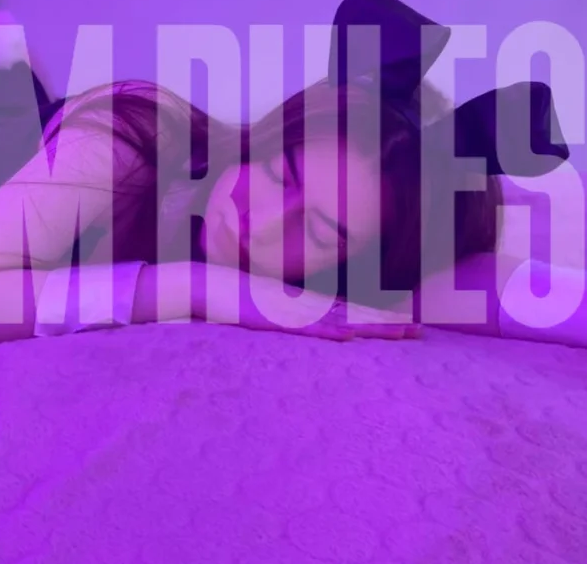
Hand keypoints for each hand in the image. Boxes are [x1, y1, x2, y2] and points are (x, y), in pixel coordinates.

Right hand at [205, 269, 420, 341]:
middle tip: (419, 331)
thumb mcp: (259, 308)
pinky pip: (306, 328)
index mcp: (299, 304)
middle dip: (384, 323)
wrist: (201, 284)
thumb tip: (297, 325)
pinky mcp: (273, 319)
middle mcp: (301, 305)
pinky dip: (330, 332)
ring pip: (339, 320)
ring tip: (402, 333)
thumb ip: (278, 315)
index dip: (373, 318)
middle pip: (351, 314)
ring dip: (371, 327)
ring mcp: (289, 311)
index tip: (400, 324)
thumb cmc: (225, 296)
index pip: (344, 311)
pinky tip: (351, 337)